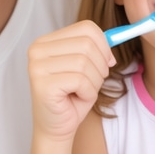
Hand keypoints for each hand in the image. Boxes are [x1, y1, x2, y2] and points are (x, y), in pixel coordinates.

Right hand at [27, 20, 114, 141]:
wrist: (57, 126)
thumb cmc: (73, 95)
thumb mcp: (88, 64)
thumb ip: (98, 46)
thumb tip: (117, 35)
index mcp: (47, 40)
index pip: (86, 27)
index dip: (104, 44)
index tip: (108, 60)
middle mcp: (37, 50)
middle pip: (87, 44)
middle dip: (100, 65)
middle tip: (94, 80)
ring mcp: (36, 67)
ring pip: (84, 63)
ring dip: (94, 81)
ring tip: (83, 91)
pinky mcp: (42, 85)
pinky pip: (80, 81)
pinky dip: (88, 92)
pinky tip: (76, 98)